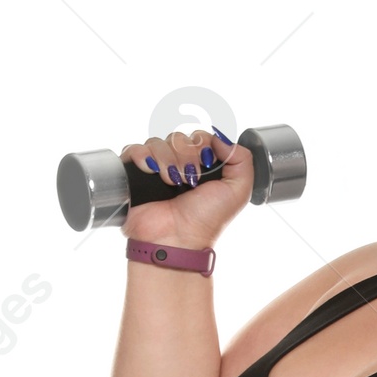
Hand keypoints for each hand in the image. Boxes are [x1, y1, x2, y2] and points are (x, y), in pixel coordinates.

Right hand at [121, 129, 253, 245]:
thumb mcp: (238, 191)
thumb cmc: (206, 221)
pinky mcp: (135, 175)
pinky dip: (143, 156)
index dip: (202, 146)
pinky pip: (134, 150)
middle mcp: (178, 166)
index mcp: (202, 166)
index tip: (205, 166)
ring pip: (158, 143)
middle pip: (178, 137)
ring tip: (171, 183)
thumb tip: (221, 138)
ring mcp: (156, 169)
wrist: (178, 239)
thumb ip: (242, 159)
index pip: (199, 137)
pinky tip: (151, 172)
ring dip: (166, 160)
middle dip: (185, 155)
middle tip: (189, 180)